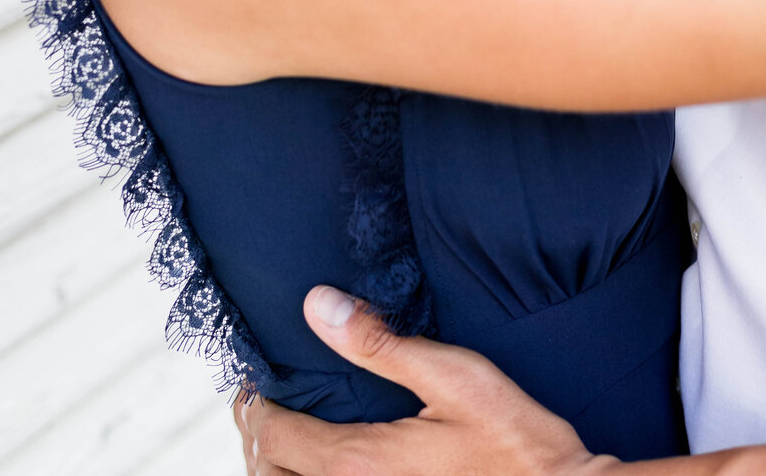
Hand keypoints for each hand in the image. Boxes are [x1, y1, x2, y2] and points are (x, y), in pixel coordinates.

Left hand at [236, 286, 608, 475]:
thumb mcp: (452, 375)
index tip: (254, 382)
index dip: (255, 407)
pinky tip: (328, 463)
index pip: (275, 437)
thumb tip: (317, 305)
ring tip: (286, 437)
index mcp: (359, 462)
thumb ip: (380, 343)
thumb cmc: (512, 440)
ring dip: (280, 469)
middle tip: (262, 407)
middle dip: (259, 439)